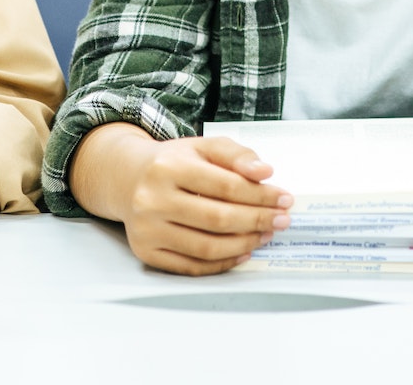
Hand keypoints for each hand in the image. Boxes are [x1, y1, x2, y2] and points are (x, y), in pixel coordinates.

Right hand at [121, 136, 293, 275]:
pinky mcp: (146, 251)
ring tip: (265, 235)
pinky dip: (223, 262)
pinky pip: (192, 266)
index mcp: (168, 167)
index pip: (226, 186)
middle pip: (218, 218)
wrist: (128, 178)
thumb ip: (236, 155)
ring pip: (207, 246)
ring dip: (245, 244)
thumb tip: (264, 173)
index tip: (284, 199)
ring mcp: (147, 229)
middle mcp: (152, 199)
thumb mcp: (202, 147)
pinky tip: (242, 251)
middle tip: (281, 220)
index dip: (261, 195)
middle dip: (258, 221)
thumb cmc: (172, 163)